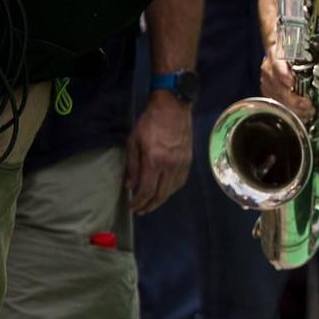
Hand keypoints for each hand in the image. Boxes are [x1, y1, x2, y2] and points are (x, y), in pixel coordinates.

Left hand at [125, 91, 191, 213]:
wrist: (173, 108)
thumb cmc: (149, 122)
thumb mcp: (134, 141)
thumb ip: (132, 165)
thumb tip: (130, 185)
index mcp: (155, 160)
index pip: (147, 190)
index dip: (139, 201)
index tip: (132, 207)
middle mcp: (170, 166)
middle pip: (161, 194)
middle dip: (149, 205)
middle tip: (140, 210)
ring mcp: (182, 164)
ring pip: (172, 190)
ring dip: (161, 200)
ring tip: (151, 203)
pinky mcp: (188, 161)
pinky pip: (180, 181)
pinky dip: (171, 190)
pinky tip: (164, 191)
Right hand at [259, 49, 313, 121]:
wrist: (280, 52)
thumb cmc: (295, 52)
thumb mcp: (307, 50)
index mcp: (278, 53)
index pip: (276, 64)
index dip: (282, 74)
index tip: (291, 82)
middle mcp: (269, 68)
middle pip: (276, 85)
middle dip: (292, 99)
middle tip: (308, 105)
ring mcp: (267, 81)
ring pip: (276, 97)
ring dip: (292, 108)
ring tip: (308, 113)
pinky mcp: (268, 91)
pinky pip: (276, 104)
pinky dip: (289, 111)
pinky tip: (301, 115)